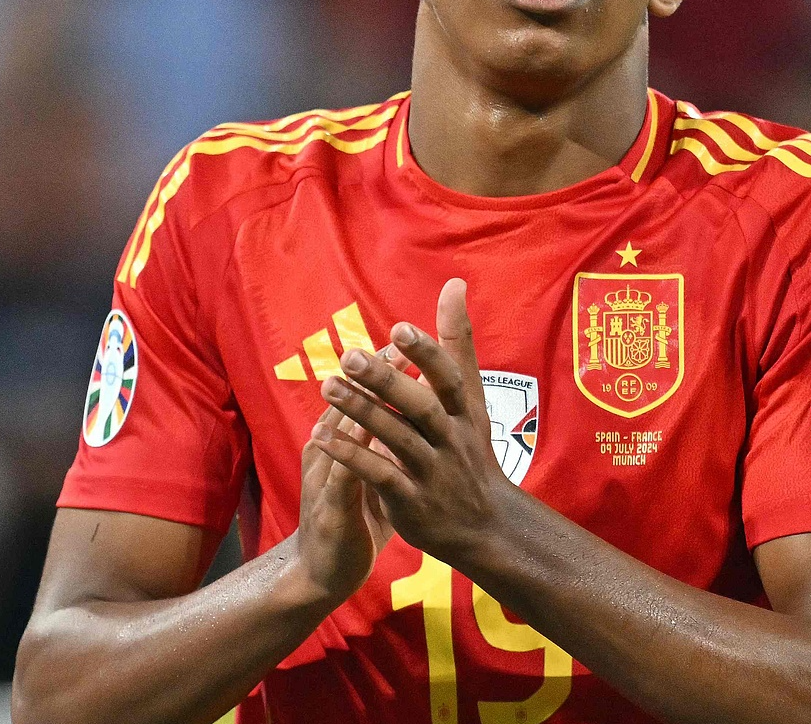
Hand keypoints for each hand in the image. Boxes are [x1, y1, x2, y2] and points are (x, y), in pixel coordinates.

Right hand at [294, 359, 399, 599]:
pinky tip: (367, 437)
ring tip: (382, 378)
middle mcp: (329, 453)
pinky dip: (352, 454)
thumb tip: (416, 410)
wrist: (321, 574)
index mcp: (341, 443)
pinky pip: (342, 478)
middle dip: (373, 375)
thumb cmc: (353, 519)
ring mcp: (326, 479)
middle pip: (349, 404)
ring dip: (359, 403)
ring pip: (341, 433)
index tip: (409, 340)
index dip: (384, 369)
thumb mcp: (373, 474)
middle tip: (399, 344)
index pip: (361, 396)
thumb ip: (387, 442)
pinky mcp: (331, 510)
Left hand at [313, 278, 514, 563]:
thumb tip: (454, 284)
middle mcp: (452, 440)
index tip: (399, 327)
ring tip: (327, 386)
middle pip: (422, 408)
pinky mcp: (412, 501)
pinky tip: (323, 437)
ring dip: (362, 413)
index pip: (451, 378)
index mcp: (466, 413)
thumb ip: (458, 342)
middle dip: (388, 382)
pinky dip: (353, 457)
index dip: (428, 353)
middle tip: (350, 356)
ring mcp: (433, 472)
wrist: (487, 526)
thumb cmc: (471, 450)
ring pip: (397, 440)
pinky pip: (380, 477)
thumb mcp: (472, 397)